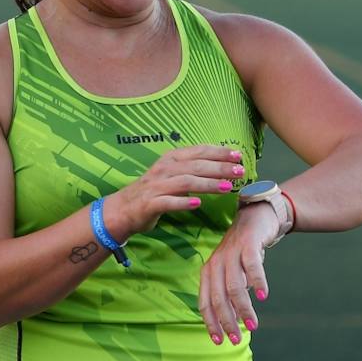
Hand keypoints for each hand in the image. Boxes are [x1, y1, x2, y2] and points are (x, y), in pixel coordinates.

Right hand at [109, 145, 244, 236]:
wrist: (122, 209)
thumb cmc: (152, 192)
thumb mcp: (171, 175)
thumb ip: (192, 170)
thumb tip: (221, 167)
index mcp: (170, 159)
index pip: (198, 151)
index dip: (219, 152)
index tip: (238, 155)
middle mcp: (164, 169)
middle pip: (196, 166)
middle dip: (220, 168)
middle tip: (239, 171)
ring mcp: (156, 186)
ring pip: (185, 182)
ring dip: (207, 184)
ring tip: (226, 187)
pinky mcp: (150, 204)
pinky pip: (168, 202)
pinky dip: (183, 202)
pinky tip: (197, 204)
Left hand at [197, 203, 279, 344]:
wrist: (255, 217)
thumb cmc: (242, 252)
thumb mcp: (231, 273)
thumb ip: (230, 294)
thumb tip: (234, 323)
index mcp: (208, 273)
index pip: (205, 303)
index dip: (211, 323)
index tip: (219, 342)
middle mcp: (216, 264)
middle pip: (218, 298)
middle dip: (227, 322)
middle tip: (237, 339)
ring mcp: (231, 254)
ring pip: (234, 287)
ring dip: (243, 308)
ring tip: (253, 325)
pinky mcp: (247, 245)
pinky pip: (252, 266)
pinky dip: (257, 282)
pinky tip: (263, 296)